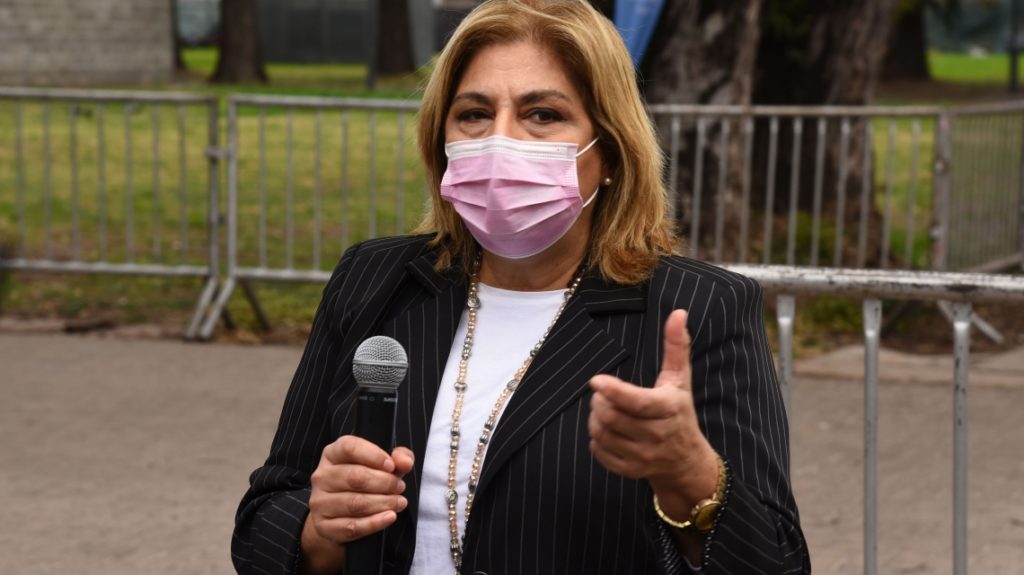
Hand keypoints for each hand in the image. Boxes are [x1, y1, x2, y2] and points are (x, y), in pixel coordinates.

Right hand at [299, 436, 413, 573]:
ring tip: (399, 502)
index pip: (350, 447)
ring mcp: (320, 502)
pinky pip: (352, 526)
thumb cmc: (365, 484)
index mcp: (332, 454)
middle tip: (400, 487)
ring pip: (355, 503)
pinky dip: (375, 523)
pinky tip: (390, 517)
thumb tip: (404, 462)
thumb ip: (398, 458)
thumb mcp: (383, 465)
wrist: (340, 518)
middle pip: (355, 477)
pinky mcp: (324, 526)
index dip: (374, 456)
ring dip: (383, 503)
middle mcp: (322, 476)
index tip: (392, 466)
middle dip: (385, 482)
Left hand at [587, 309, 717, 511]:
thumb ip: (676, 345)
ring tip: (602, 408)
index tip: (596, 380)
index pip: (637, 402)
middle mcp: (658, 436)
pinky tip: (604, 429)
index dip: (614, 391)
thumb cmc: (680, 411)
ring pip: (604, 434)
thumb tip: (678, 312)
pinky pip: (601, 453)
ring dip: (595, 418)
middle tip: (602, 392)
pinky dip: (595, 439)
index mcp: (669, 409)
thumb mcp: (680, 378)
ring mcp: (644, 456)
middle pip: (614, 417)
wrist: (686, 460)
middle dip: (600, 401)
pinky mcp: (631, 470)